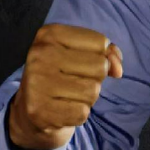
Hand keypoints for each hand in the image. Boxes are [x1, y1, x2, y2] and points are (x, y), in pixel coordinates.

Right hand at [9, 24, 122, 149]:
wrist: (31, 111)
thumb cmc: (64, 77)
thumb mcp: (82, 55)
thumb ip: (108, 54)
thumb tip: (118, 70)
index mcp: (50, 34)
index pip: (101, 43)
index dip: (100, 57)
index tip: (80, 63)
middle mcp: (40, 54)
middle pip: (100, 66)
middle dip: (94, 79)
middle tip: (72, 82)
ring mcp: (37, 82)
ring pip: (93, 91)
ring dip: (87, 98)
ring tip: (67, 96)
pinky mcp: (39, 110)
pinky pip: (82, 113)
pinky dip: (78, 115)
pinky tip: (62, 110)